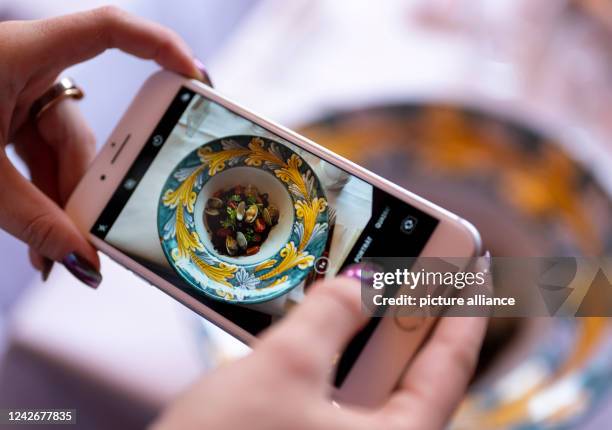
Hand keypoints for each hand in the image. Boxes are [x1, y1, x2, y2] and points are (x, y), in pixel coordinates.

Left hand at [0, 7, 203, 286]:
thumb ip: (32, 222)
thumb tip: (81, 264)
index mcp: (19, 54)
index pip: (106, 31)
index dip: (158, 45)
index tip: (196, 75)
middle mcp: (26, 67)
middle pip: (83, 128)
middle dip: (86, 190)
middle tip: (94, 240)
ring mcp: (17, 92)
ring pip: (63, 150)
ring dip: (63, 202)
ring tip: (61, 253)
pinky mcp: (8, 114)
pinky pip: (42, 155)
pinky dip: (45, 193)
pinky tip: (49, 233)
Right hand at [154, 278, 485, 429]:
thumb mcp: (284, 366)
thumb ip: (329, 314)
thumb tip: (359, 282)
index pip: (451, 363)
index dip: (465, 305)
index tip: (474, 263)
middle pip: (415, 369)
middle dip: (415, 310)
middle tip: (419, 261)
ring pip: (375, 381)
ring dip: (372, 332)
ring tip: (373, 284)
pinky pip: (342, 395)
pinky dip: (339, 358)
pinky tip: (326, 329)